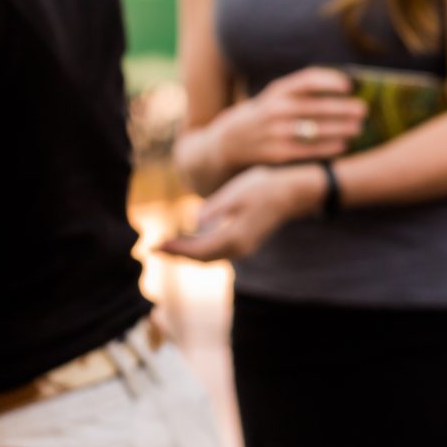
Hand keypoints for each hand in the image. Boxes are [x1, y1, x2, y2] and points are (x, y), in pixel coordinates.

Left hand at [160, 164, 326, 262]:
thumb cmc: (264, 187)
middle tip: (154, 248)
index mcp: (234, 237)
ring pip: (209, 257)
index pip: (197, 250)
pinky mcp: (246, 242)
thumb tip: (196, 222)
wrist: (293, 192)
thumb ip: (216, 208)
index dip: (175, 249)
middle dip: (177, 254)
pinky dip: (200, 249)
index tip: (154, 246)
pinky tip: (189, 240)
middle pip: (201, 258)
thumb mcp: (237, 192)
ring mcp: (244, 248)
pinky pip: (217, 252)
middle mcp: (239, 248)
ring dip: (187, 253)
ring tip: (167, 245)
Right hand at [216, 67, 367, 173]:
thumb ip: (302, 92)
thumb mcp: (275, 98)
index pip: (307, 80)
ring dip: (340, 129)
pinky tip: (343, 146)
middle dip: (342, 108)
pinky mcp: (277, 154)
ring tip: (358, 128)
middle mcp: (275, 109)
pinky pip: (308, 150)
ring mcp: (275, 132)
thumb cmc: (264, 116)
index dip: (330, 81)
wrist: (229, 143)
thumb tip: (344, 87)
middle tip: (363, 110)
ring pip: (314, 129)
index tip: (350, 86)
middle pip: (315, 106)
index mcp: (277, 91)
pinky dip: (328, 148)